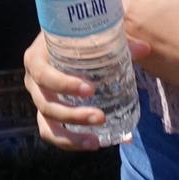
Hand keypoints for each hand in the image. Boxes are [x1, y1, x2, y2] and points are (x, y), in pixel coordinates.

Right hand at [22, 33, 112, 151]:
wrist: (62, 42)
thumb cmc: (74, 37)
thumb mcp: (88, 35)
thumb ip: (114, 40)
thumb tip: (144, 49)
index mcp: (36, 58)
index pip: (43, 73)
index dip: (62, 84)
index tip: (90, 89)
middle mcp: (34, 82)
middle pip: (46, 105)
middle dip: (73, 115)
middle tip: (101, 116)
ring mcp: (40, 101)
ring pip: (47, 125)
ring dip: (71, 137)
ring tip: (96, 142)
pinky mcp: (48, 115)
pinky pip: (53, 134)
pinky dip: (73, 143)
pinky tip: (99, 144)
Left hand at [122, 0, 178, 90]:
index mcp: (130, 11)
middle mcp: (126, 33)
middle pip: (110, 10)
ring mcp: (136, 54)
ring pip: (119, 33)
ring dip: (119, 20)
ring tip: (125, 9)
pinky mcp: (148, 69)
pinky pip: (134, 50)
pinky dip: (134, 39)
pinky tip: (143, 35)